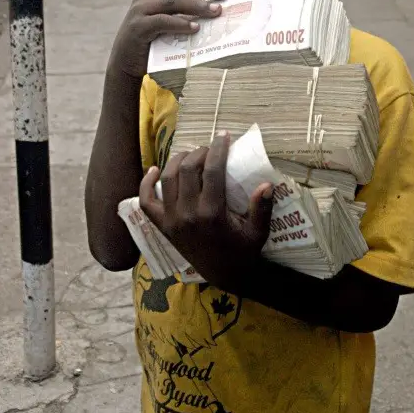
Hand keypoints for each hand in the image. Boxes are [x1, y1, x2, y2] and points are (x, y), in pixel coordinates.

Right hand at [107, 0, 228, 78]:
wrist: (125, 65)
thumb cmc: (151, 46)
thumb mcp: (167, 27)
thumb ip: (183, 17)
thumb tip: (215, 14)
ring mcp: (140, 11)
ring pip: (172, 2)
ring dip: (197, 6)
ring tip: (215, 12)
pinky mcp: (138, 27)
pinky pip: (162, 21)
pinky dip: (180, 23)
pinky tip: (195, 27)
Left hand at [140, 134, 273, 288]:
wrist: (224, 276)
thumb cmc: (244, 251)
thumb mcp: (258, 232)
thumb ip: (262, 208)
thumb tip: (266, 183)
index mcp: (212, 213)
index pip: (212, 171)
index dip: (218, 149)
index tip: (224, 136)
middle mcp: (188, 215)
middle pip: (187, 170)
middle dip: (199, 152)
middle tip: (210, 148)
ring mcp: (172, 221)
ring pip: (168, 179)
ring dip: (178, 161)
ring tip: (191, 155)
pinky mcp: (163, 227)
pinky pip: (147, 202)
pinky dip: (147, 184)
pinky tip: (154, 170)